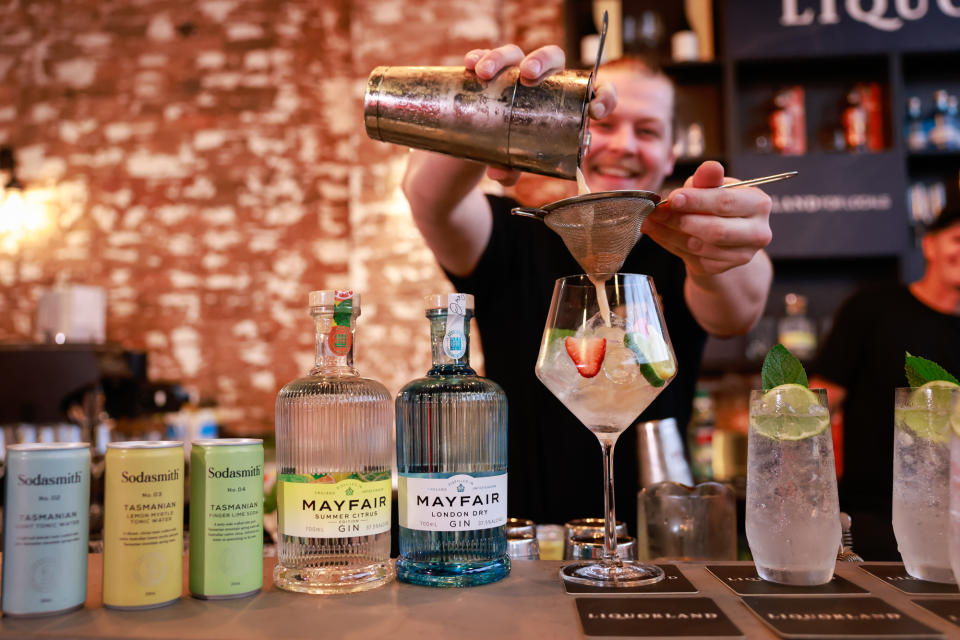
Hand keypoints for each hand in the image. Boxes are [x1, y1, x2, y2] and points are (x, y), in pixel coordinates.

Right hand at [465, 45, 616, 185]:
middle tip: (527, 76)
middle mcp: (543, 80)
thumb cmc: (513, 148)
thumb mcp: (515, 162)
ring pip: (515, 54)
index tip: (596, 111)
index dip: (603, 96)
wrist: (485, 138)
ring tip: (485, 73)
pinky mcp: (492, 68)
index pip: (594, 90)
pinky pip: (487, 54)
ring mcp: (516, 71)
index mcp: (564, 101)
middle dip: (541, 61)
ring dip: (501, 58)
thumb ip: (511, 169)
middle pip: (552, 57)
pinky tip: (470, 64)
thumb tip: (498, 175)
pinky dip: (479, 56)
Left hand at [641, 161, 772, 275]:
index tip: (672, 198)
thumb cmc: (717, 204)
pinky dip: (669, 243)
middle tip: (656, 211)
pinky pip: (691, 258)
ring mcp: (742, 255)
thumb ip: (709, 179)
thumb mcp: (713, 186)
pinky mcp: (723, 268)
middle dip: (680, 220)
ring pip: (699, 246)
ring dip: (669, 233)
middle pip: (715, 230)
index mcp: (759, 203)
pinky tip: (658, 232)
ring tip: (650, 220)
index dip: (696, 201)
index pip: (726, 202)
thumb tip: (710, 167)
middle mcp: (757, 232)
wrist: (720, 235)